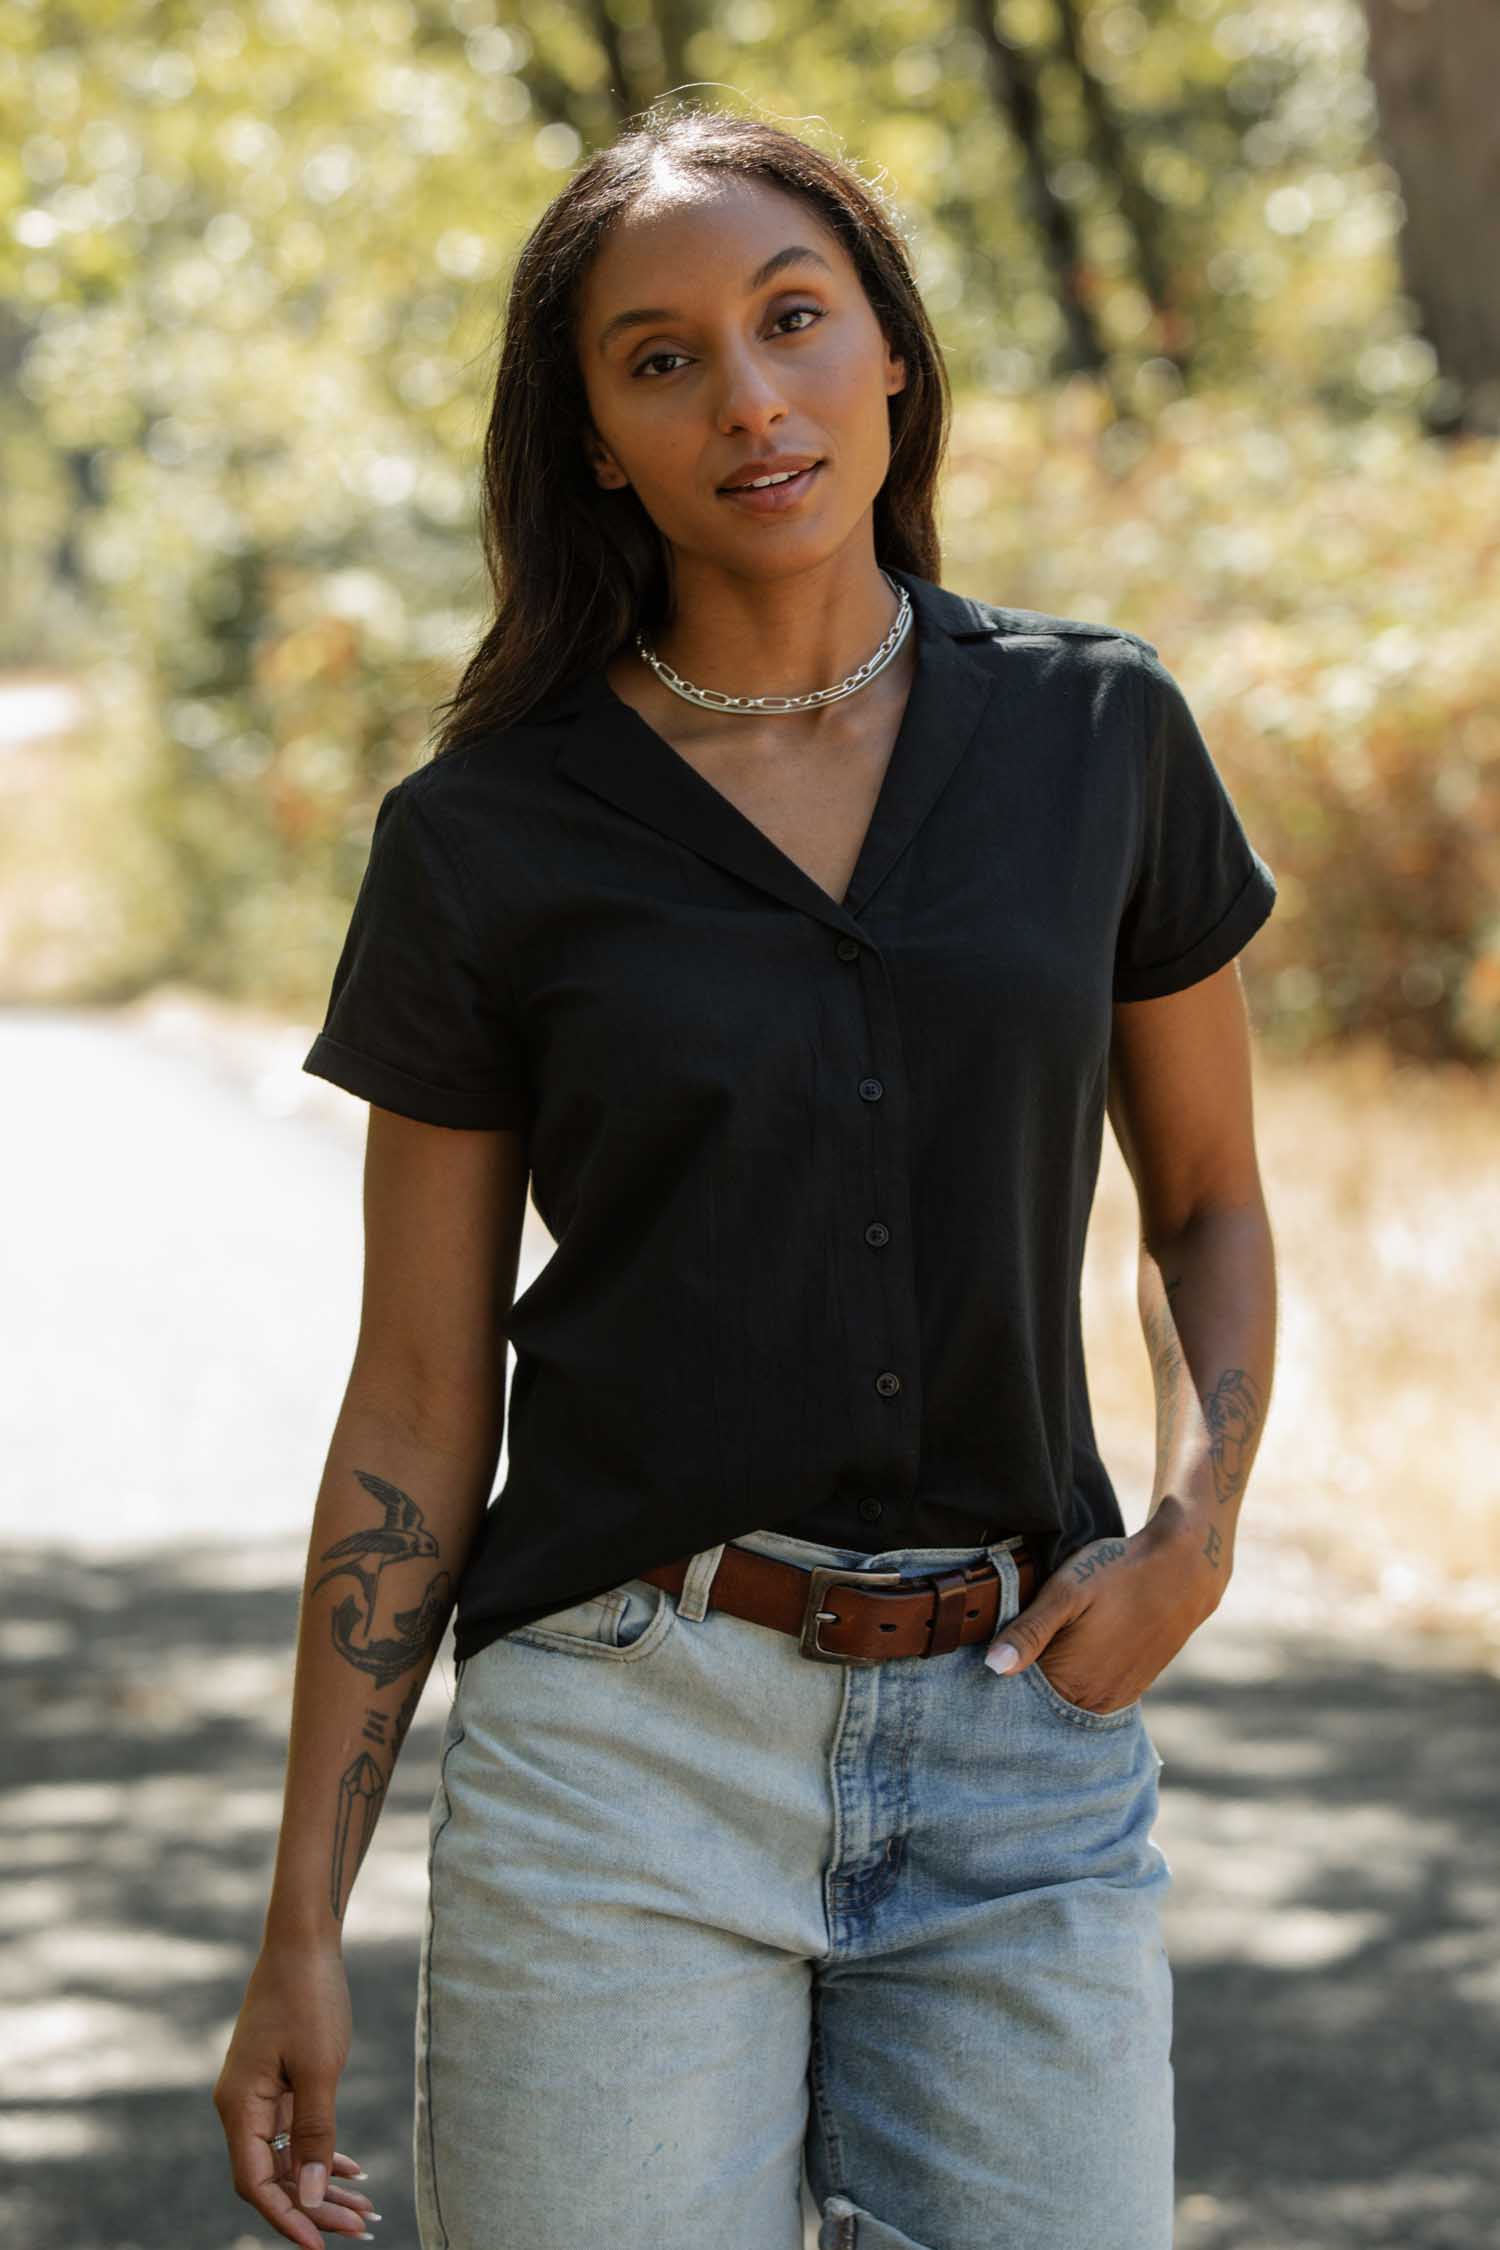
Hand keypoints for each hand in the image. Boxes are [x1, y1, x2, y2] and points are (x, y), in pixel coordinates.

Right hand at [213, 1941, 376, 2246]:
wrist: (304, 1940)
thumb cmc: (310, 1997)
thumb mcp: (320, 2069)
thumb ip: (316, 2134)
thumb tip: (312, 2198)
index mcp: (239, 2107)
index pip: (257, 2184)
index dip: (287, 2219)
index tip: (321, 2246)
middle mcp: (240, 2106)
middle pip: (273, 2177)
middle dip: (314, 2207)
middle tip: (361, 2229)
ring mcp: (256, 2094)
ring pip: (287, 2157)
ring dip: (322, 2184)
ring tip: (364, 2211)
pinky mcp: (275, 2082)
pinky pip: (294, 2132)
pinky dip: (321, 2152)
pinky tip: (352, 2170)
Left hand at [983, 1514, 1222, 1712]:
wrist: (1183, 1570)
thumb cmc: (1119, 1574)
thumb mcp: (1066, 1592)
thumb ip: (1029, 1631)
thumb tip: (994, 1667)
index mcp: (1070, 1682)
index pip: (1016, 1694)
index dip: (1004, 1668)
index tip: (992, 1647)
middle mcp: (1092, 1701)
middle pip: (1040, 1699)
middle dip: (1025, 1676)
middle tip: (1026, 1635)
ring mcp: (1114, 1698)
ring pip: (1065, 1696)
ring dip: (1052, 1676)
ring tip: (1056, 1637)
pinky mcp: (1131, 1689)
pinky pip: (1090, 1692)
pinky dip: (1077, 1676)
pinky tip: (1077, 1646)